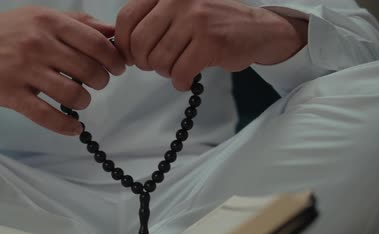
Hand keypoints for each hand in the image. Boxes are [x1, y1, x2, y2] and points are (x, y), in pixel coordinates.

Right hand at [0, 7, 125, 134]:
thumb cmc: (7, 32)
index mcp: (48, 22)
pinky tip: (74, 128)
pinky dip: (66, 126)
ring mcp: (22, 70)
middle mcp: (37, 44)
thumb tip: (112, 32)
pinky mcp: (10, 94)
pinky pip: (46, 116)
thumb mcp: (41, 16)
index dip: (114, 59)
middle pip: (89, 70)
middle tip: (97, 83)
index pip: (96, 42)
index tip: (118, 67)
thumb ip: (77, 23)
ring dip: (84, 102)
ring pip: (72, 95)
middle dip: (101, 81)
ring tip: (80, 100)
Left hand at [115, 0, 306, 90]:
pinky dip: (179, 82)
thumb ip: (151, 22)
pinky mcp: (210, 42)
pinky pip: (179, 72)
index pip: (127, 18)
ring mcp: (196, 19)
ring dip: (164, 72)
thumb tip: (120, 48)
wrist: (258, 29)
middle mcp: (179, 0)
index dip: (124, 44)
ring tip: (178, 67)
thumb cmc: (212, 24)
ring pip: (159, 60)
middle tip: (156, 65)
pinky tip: (187, 78)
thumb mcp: (179, 11)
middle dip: (144, 62)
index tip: (131, 56)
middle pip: (140, 43)